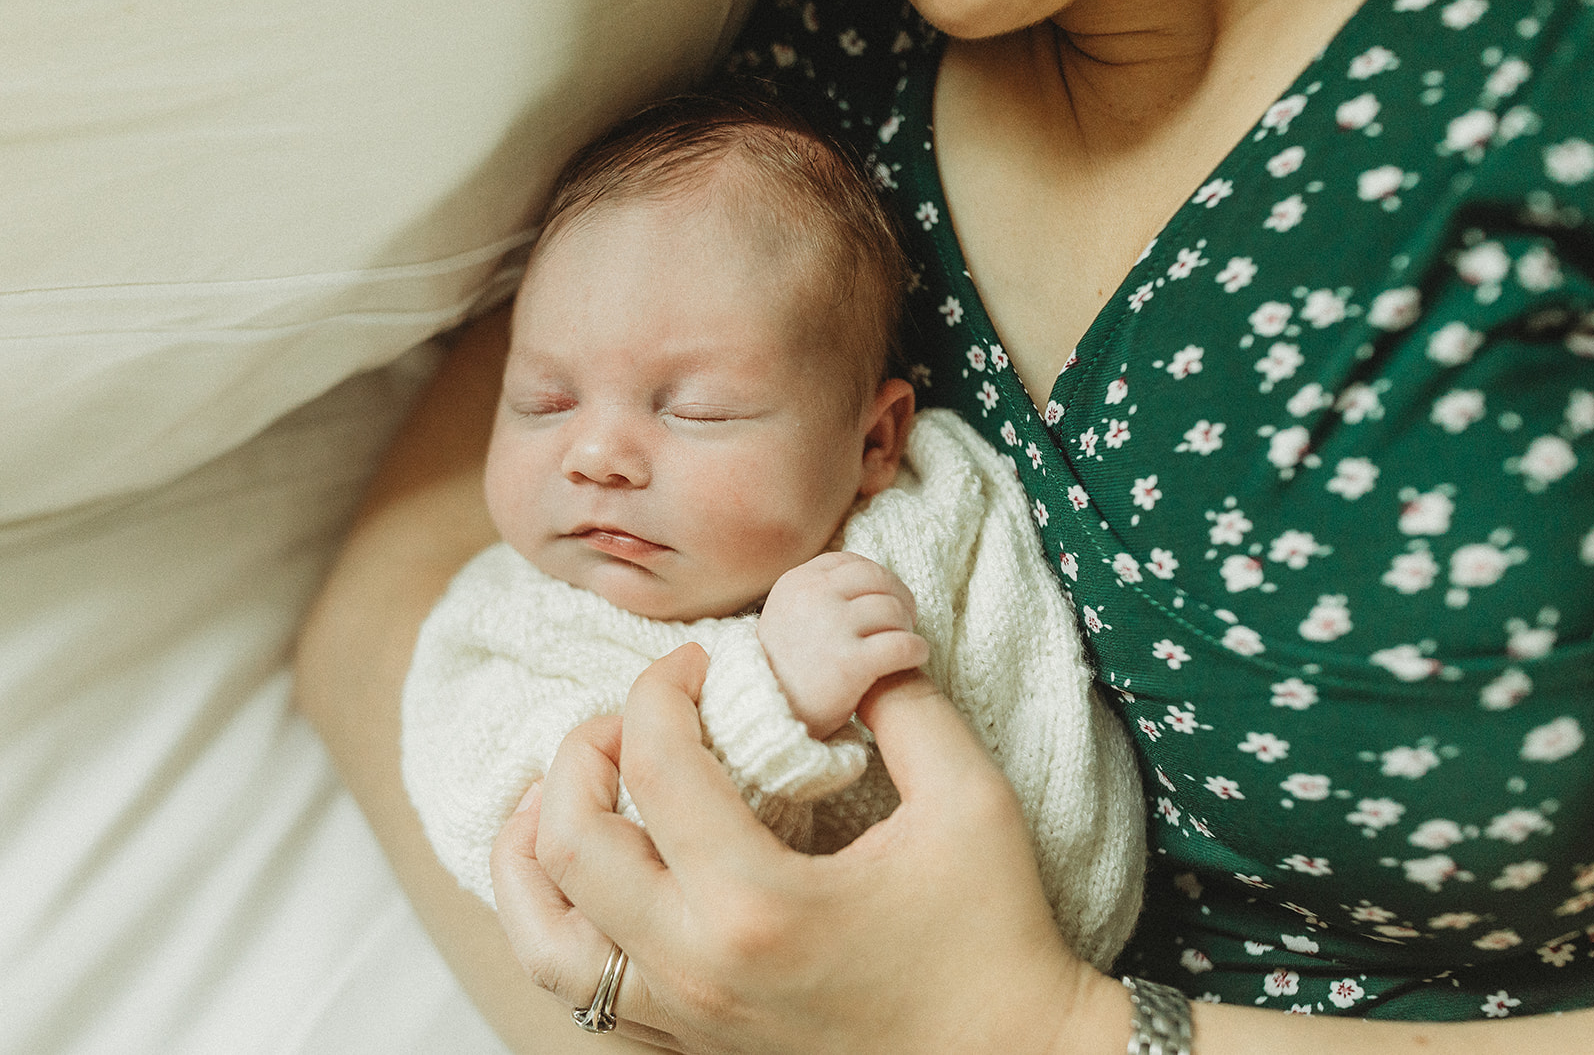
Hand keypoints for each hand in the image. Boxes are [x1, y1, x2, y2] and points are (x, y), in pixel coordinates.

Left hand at [491, 643, 1118, 1054]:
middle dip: (580, 752)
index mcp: (759, 903)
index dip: (662, 688)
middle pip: (567, 843)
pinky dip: (555, 920)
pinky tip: (591, 876)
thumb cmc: (995, 939)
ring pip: (541, 937)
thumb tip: (846, 645)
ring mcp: (683, 1018)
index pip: (656, 766)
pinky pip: (576, 991)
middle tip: (636, 717)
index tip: (700, 662)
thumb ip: (904, 705)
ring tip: (562, 792)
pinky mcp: (689, 1046)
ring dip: (532, 847)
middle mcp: (696, 968)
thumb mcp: (971, 802)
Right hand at [756, 551, 930, 738]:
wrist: (766, 718)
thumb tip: (864, 575)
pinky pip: (903, 644)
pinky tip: (914, 658)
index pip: (851, 563)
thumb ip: (815, 593)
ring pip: (893, 610)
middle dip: (898, 597)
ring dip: (906, 626)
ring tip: (903, 641)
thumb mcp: (784, 616)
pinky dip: (916, 650)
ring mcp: (832, 627)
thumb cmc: (782, 670)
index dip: (876, 578)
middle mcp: (813, 597)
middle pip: (877, 580)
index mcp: (795, 583)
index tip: (884, 597)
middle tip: (905, 619)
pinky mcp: (852, 664)